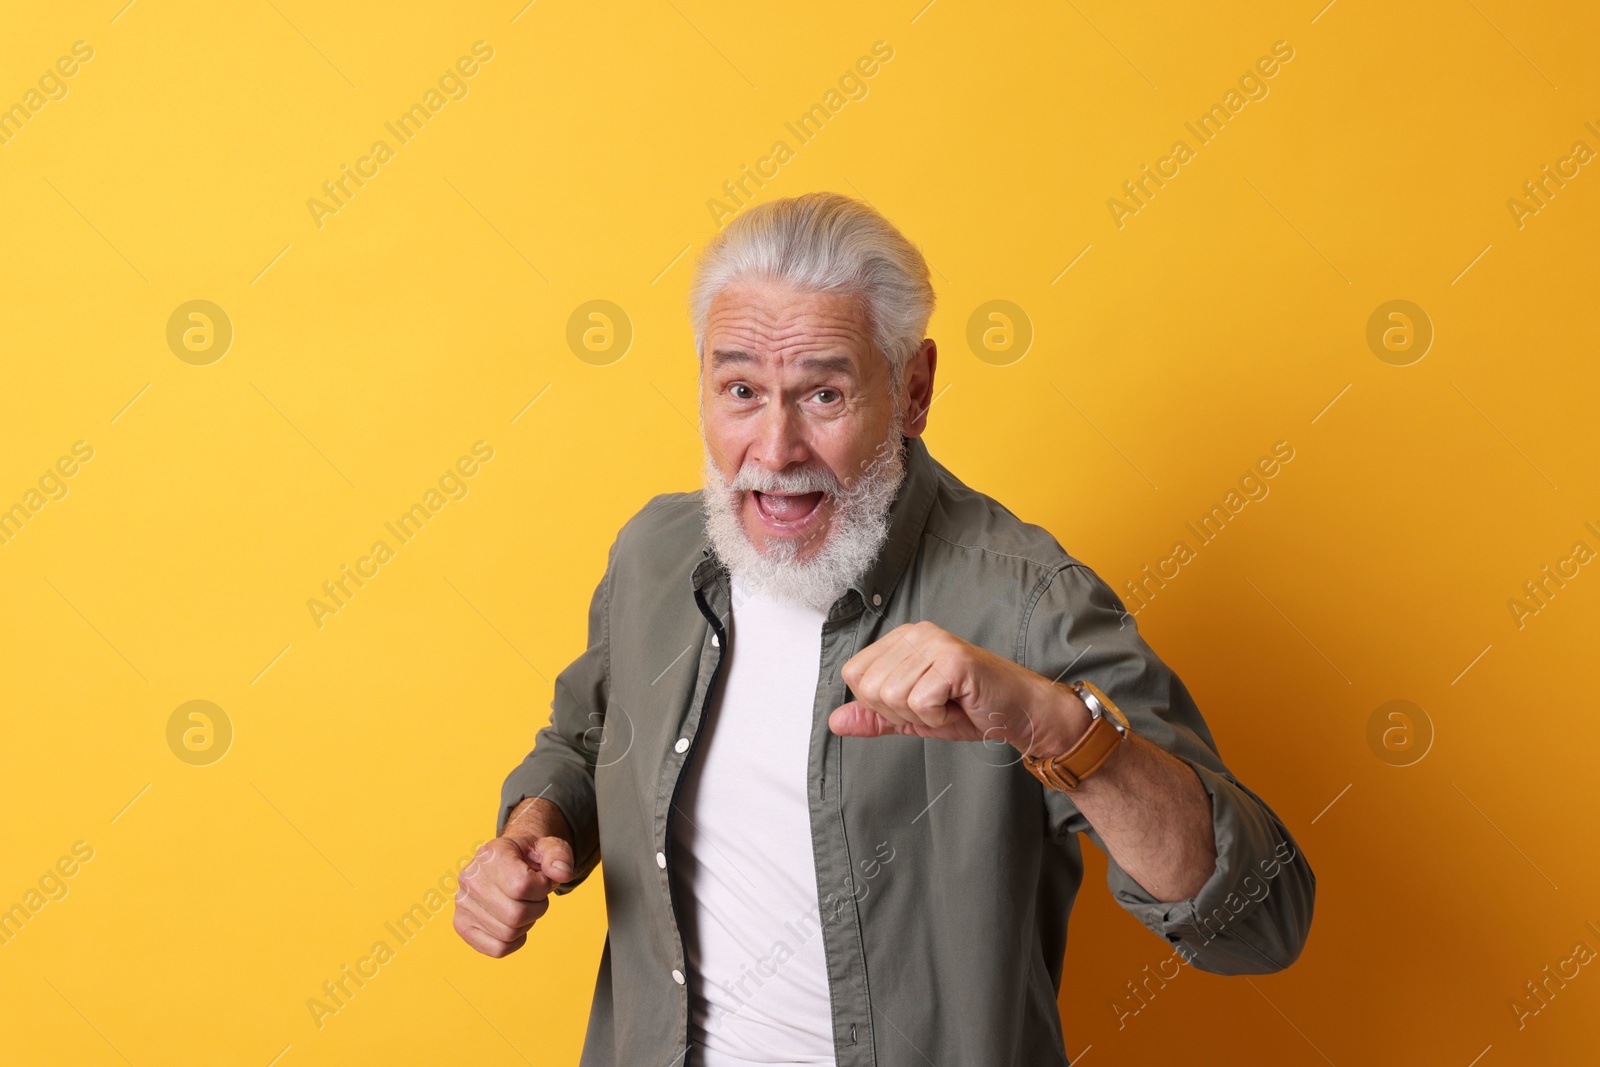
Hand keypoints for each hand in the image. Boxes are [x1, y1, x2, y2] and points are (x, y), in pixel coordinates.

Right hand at [454, 798, 574, 957]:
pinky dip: (514, 941)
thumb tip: (561, 874)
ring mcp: (462, 903)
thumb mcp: (548, 846)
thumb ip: (559, 856)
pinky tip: (514, 923)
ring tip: (522, 905)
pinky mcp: (462, 925)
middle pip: (516, 915)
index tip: (541, 879)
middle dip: (537, 908)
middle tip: (535, 896)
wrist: (505, 860)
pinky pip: (497, 949)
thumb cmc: (528, 856)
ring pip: (508, 934)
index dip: (542, 887)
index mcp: (490, 855)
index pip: (522, 886)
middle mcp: (470, 878)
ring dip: (526, 924)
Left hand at [828, 621, 1088, 755]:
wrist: (1018, 714)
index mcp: (901, 640)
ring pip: (892, 696)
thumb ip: (875, 717)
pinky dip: (937, 717)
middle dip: (900, 712)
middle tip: (934, 706)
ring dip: (921, 715)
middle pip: (869, 688)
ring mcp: (935, 643)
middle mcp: (915, 633)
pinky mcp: (954, 659)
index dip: (879, 703)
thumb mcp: (913, 717)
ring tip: (948, 704)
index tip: (915, 703)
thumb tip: (835, 721)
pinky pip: (920, 702)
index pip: (854, 675)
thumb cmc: (970, 709)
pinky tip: (958, 704)